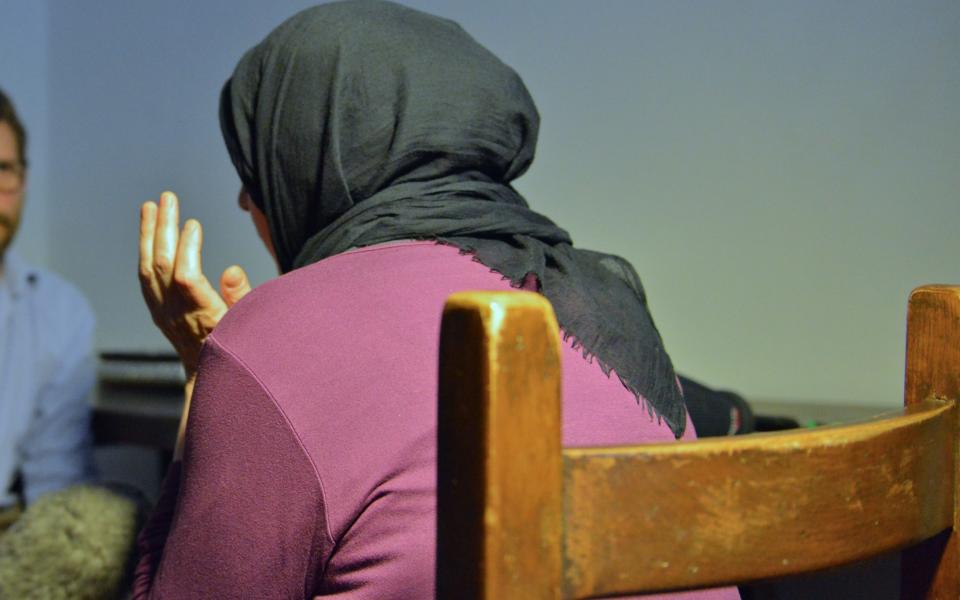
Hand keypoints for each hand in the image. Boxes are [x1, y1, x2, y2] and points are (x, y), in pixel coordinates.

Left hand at [138, 191, 250, 378]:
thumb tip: (232, 269)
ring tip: (151, 206)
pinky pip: (145, 276)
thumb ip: (240, 298)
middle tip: (167, 198)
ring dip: (148, 234)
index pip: (185, 276)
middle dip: (164, 228)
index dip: (187, 248)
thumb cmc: (236, 349)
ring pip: (148, 267)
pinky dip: (146, 250)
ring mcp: (162, 312)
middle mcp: (175, 313)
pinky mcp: (157, 310)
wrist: (208, 379)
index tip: (194, 223)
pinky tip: (150, 232)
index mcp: (200, 316)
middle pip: (162, 265)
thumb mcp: (247, 327)